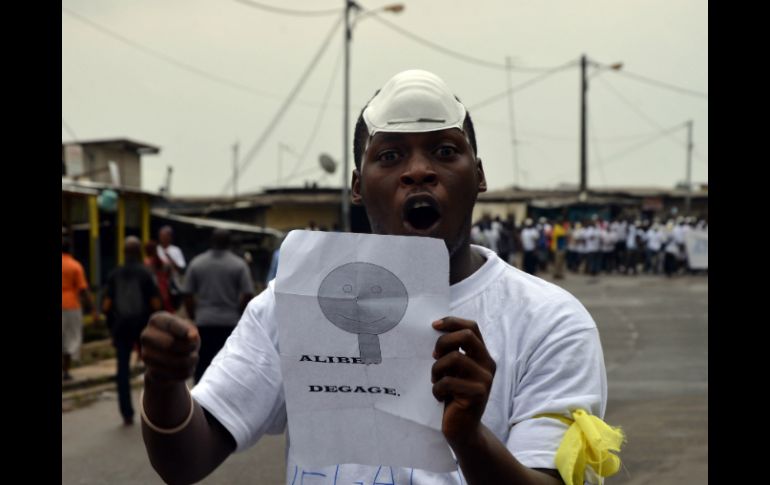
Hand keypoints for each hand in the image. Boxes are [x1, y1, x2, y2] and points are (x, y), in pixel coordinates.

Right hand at [141, 312, 199, 384]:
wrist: (170, 359)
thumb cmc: (182, 339)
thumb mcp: (189, 331)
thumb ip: (191, 331)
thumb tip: (192, 336)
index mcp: (156, 320)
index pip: (172, 325)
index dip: (185, 332)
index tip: (194, 336)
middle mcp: (146, 336)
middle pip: (171, 344)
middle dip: (188, 348)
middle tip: (193, 348)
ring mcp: (146, 355)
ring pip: (175, 361)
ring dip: (191, 361)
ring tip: (192, 358)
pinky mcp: (151, 372)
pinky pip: (175, 375)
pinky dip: (185, 372)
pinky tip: (184, 368)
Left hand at [431, 317, 495, 444]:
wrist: (463, 429)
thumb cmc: (453, 396)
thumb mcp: (454, 371)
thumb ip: (452, 353)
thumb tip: (435, 331)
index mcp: (482, 355)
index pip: (472, 327)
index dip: (452, 322)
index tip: (434, 325)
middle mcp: (488, 364)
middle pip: (466, 336)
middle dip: (443, 342)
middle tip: (433, 355)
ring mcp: (484, 379)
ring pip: (455, 358)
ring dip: (437, 369)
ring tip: (435, 381)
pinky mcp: (477, 394)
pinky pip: (448, 381)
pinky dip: (437, 388)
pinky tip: (439, 397)